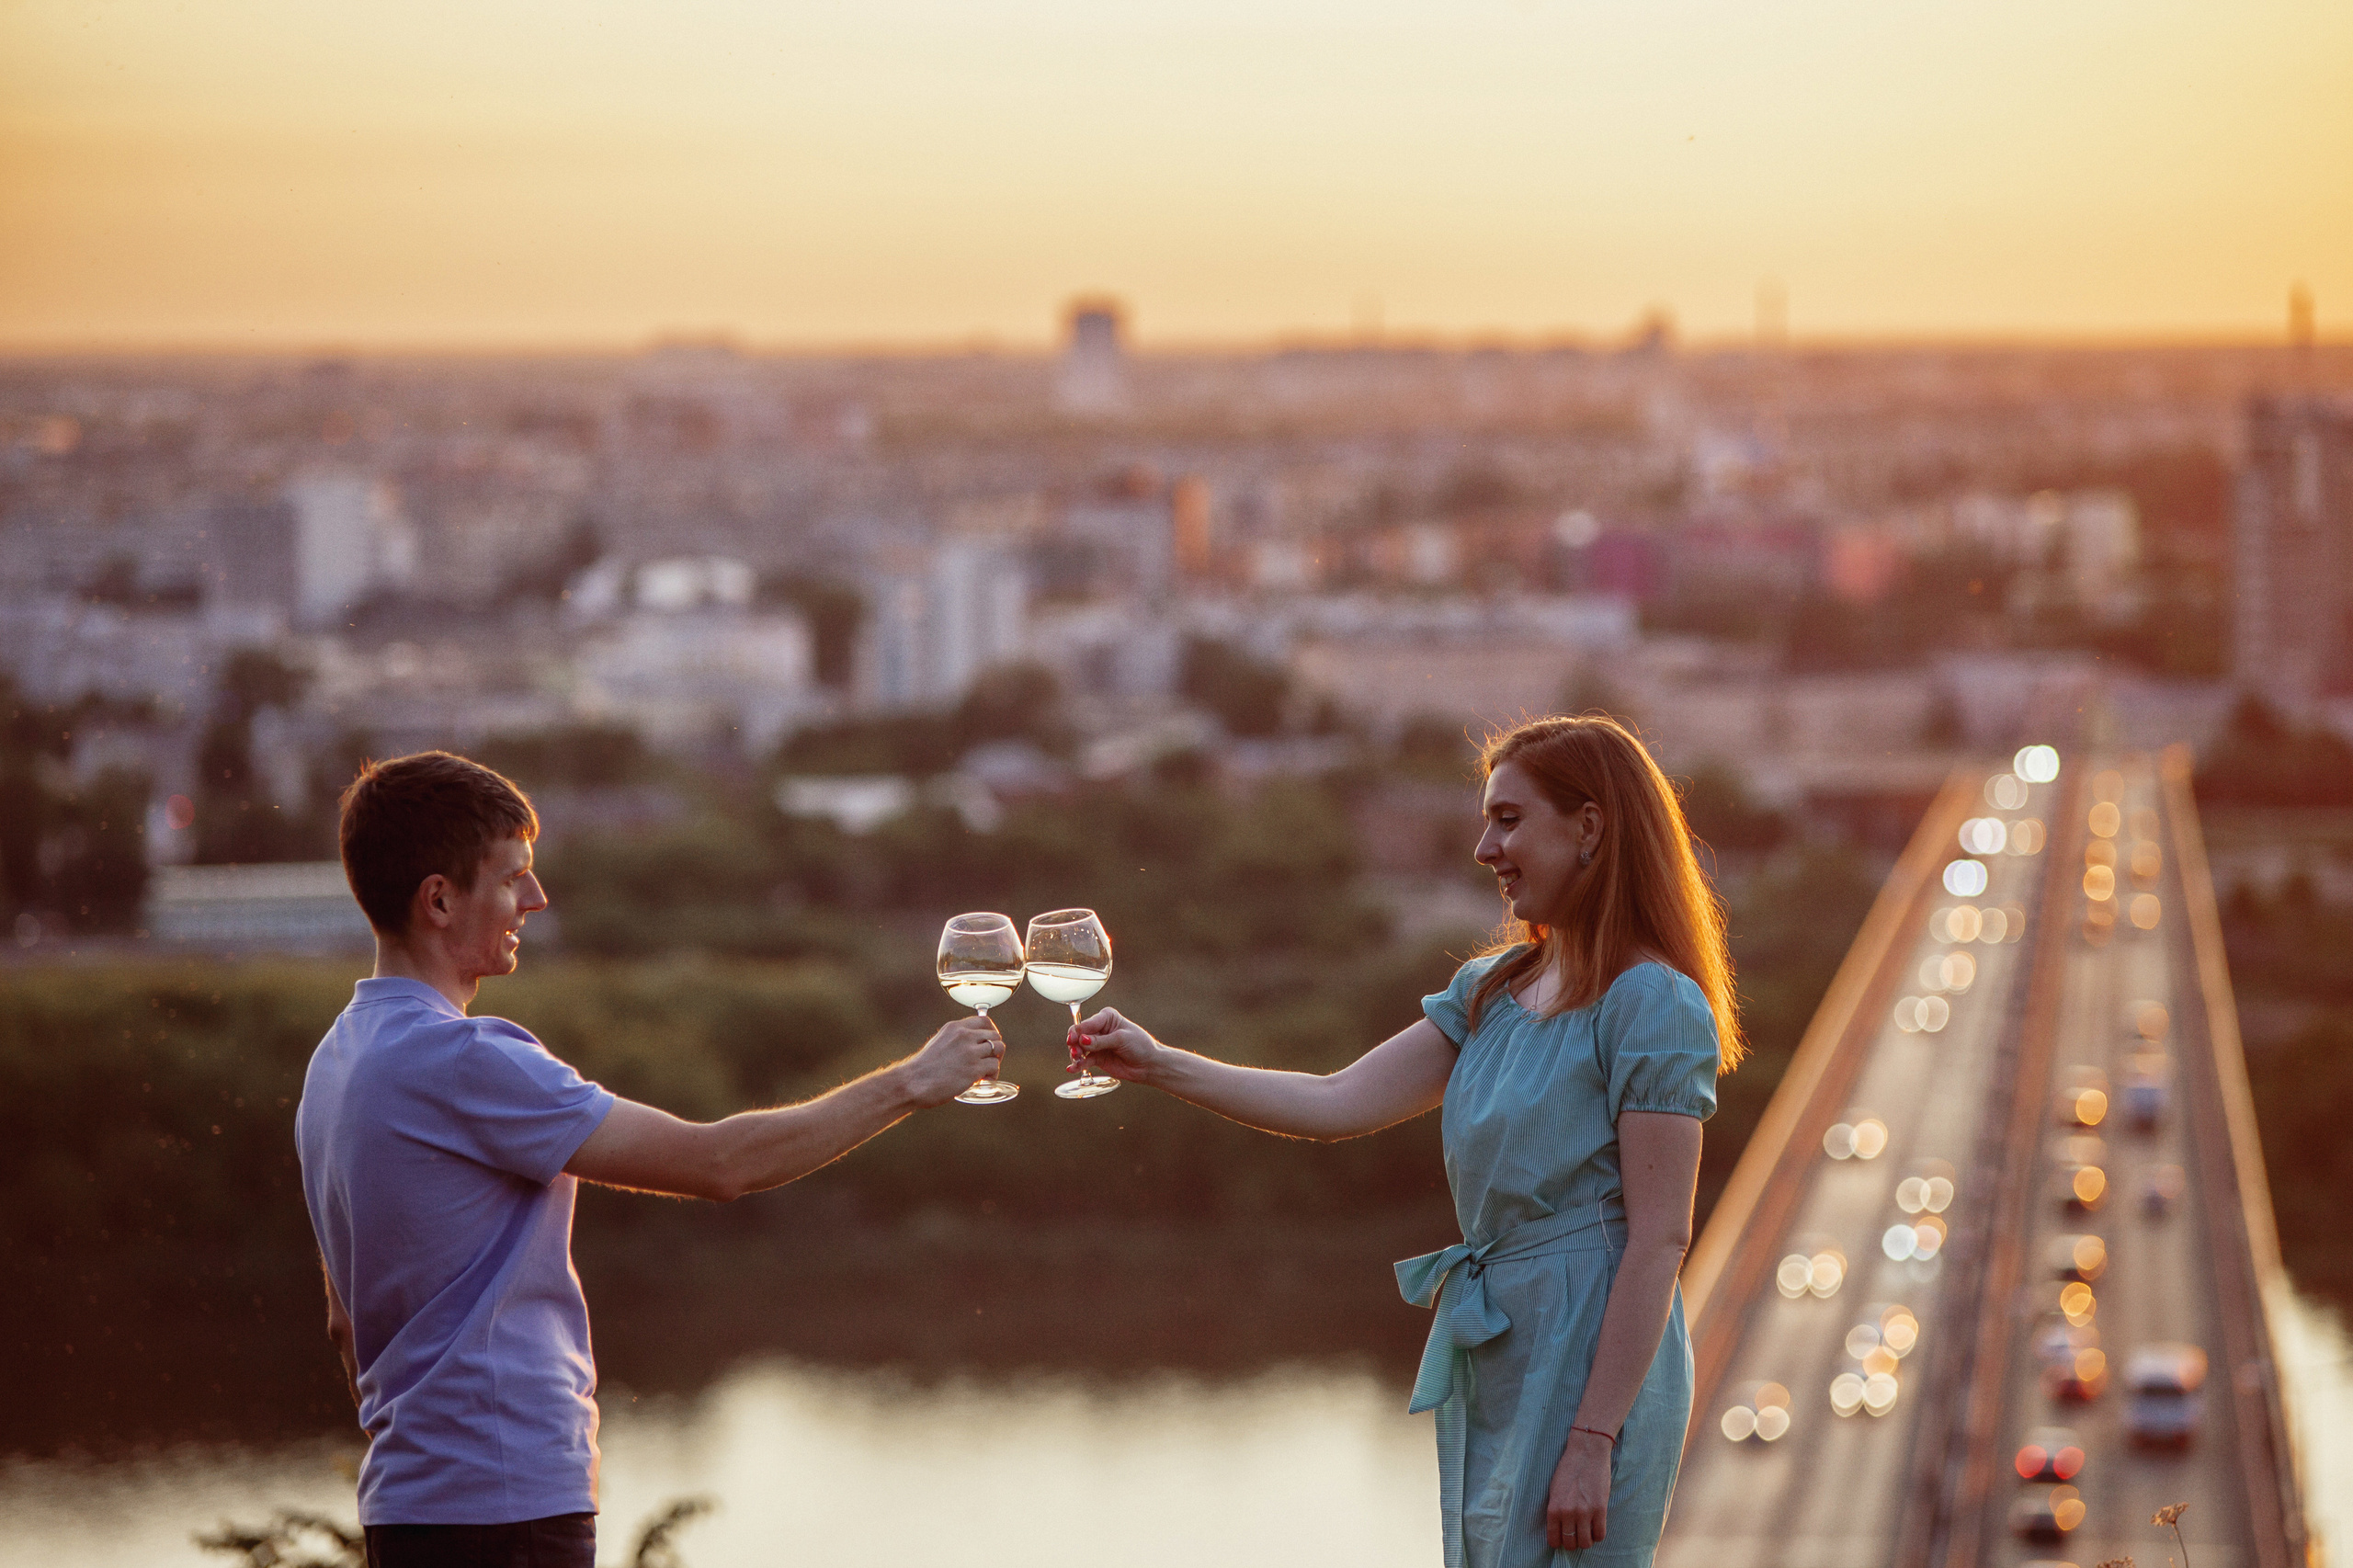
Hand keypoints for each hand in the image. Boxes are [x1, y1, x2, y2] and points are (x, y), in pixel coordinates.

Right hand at [901, 1015, 1004, 1107]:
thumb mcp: (939, 1042)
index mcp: (955, 1027)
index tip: (990, 1041)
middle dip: (995, 1048)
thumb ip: (956, 1039)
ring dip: (996, 1061)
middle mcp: (964, 1036)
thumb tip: (973, 1043)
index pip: (984, 1020)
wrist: (913, 1082)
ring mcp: (970, 1052)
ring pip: (998, 1048)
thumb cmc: (924, 1068)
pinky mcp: (974, 1069)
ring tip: (986, 1071)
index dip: (992, 1031)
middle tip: (987, 1060)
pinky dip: (993, 1074)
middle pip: (995, 1035)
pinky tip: (983, 1080)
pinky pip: (994, 1066)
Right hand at [1067, 1007, 1164, 1085]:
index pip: (1088, 1023)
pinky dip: (1077, 1065)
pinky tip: (1072, 1069)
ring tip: (1076, 1061)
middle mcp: (1099, 1029)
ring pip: (1079, 1048)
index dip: (1078, 1031)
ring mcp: (1096, 1044)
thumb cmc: (1140, 1045)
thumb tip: (1082, 1040)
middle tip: (1076, 1052)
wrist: (1149, 1065)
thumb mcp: (1121, 1039)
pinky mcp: (1097, 1058)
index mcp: (1106, 1017)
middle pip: (1079, 1034)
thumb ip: (1100, 1041)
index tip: (1074, 1040)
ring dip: (1075, 1054)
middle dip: (1074, 1043)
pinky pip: (1083, 1061)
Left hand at [1546, 1429, 1611, 1553]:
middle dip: (1573, 1543)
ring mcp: (1585, 1512)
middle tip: (1576, 1535)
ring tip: (1587, 1533)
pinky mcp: (1600, 1509)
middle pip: (1570, 1543)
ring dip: (1586, 1541)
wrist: (1587, 1452)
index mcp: (1554, 1508)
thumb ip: (1556, 1509)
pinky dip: (1598, 1535)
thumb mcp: (1554, 1489)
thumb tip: (1559, 1527)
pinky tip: (1596, 1527)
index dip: (1558, 1543)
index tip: (1563, 1540)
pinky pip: (1600, 1534)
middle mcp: (1568, 1513)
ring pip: (1586, 1542)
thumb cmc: (1569, 1468)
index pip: (1554, 1539)